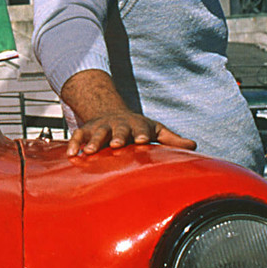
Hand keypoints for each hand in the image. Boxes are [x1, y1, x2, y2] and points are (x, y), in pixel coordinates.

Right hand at [66, 110, 195, 157]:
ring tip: (90, 152)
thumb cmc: (138, 128)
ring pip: (97, 133)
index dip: (141, 134)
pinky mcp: (87, 131)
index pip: (140, 129)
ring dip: (93, 141)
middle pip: (117, 130)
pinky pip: (78, 136)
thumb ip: (172, 140)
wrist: (112, 113)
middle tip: (116, 144)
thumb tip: (194, 145)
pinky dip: (74, 144)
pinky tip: (71, 154)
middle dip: (117, 136)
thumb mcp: (156, 130)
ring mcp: (101, 128)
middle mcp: (118, 125)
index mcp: (136, 126)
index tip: (143, 141)